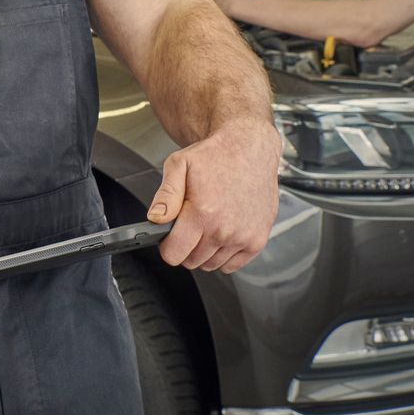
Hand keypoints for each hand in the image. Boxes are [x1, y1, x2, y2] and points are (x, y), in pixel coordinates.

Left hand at [149, 118, 281, 273]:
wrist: (250, 148)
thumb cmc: (215, 155)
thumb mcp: (179, 165)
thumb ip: (166, 195)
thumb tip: (156, 219)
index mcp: (203, 213)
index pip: (174, 254)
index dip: (167, 245)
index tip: (170, 235)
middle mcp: (224, 229)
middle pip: (192, 261)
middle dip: (186, 246)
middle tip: (191, 224)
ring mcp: (244, 237)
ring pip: (211, 265)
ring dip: (205, 251)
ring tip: (209, 224)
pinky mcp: (257, 240)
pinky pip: (232, 265)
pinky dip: (224, 255)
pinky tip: (223, 233)